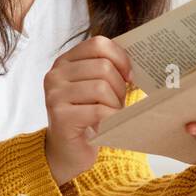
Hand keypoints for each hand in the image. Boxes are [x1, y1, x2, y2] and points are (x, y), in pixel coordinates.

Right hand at [43, 35, 132, 185]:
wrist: (68, 151)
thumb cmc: (87, 117)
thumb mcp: (95, 87)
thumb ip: (108, 69)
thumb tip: (141, 60)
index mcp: (65, 61)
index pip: (97, 44)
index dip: (120, 57)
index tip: (129, 76)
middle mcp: (55, 74)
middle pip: (103, 66)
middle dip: (120, 87)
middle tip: (118, 103)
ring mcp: (55, 95)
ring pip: (101, 87)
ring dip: (115, 104)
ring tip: (111, 114)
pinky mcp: (60, 116)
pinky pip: (98, 110)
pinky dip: (111, 118)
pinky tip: (107, 125)